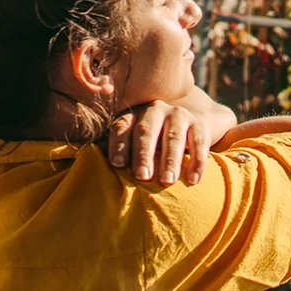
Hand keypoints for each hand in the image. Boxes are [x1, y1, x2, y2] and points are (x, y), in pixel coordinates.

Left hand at [106, 95, 234, 185]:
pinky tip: (192, 180)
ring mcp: (178, 115)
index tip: (117, 164)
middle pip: (146, 131)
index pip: (122, 127)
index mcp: (134, 115)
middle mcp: (155, 110)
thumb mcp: (133, 143)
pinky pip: (199, 143)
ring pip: (173, 137)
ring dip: (170, 160)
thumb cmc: (152, 143)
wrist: (189, 128)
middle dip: (143, 154)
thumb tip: (91, 169)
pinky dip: (197, 162)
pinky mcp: (200, 124)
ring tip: (167, 181)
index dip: (119, 145)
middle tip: (142, 176)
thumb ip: (116, 153)